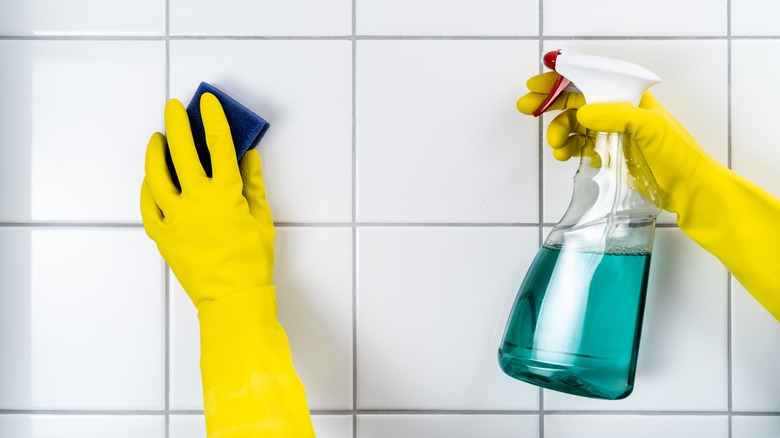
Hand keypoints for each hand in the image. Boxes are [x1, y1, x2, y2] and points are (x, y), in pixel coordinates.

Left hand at [140, 93, 274, 310]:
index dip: (213, 119)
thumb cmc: (251, 262)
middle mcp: (197, 200)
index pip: (219, 145)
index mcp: (226, 194)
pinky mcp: (162, 235)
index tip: (208, 103)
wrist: (233, 297)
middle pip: (183, 151)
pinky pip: (147, 205)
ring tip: (157, 138)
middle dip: (178, 123)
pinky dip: (147, 188)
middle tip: (174, 108)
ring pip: (157, 175)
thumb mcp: (262, 219)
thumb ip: (254, 185)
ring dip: (155, 152)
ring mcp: (175, 217)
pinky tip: (149, 179)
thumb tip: (250, 158)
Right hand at [517, 71, 717, 213]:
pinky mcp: (608, 155)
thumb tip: (584, 112)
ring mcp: (612, 134)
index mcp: (630, 98)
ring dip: (559, 132)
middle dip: (550, 104)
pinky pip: (579, 147)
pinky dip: (567, 150)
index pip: (591, 81)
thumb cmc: (678, 156)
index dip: (562, 81)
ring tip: (556, 146)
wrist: (688, 190)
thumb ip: (617, 115)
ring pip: (574, 126)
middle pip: (576, 101)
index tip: (538, 85)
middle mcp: (619, 113)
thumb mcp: (652, 128)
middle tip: (527, 108)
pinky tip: (565, 156)